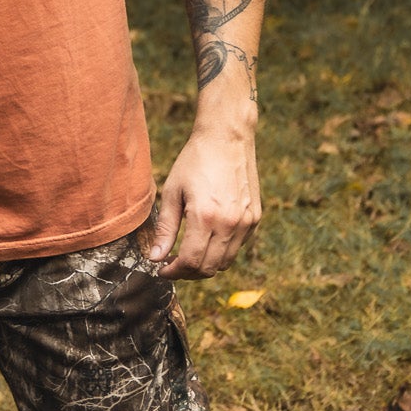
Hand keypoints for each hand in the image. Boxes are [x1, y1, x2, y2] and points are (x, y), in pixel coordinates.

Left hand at [149, 121, 260, 280]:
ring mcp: (246, 222)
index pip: (191, 262)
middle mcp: (230, 224)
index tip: (162, 269)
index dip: (174, 272)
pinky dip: (222, 252)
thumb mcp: (172, 191)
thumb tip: (155, 258)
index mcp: (205, 217)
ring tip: (189, 254)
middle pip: (209, 268)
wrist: (227, 137)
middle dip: (188, 272)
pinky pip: (238, 248)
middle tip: (173, 264)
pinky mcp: (255, 218)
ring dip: (206, 265)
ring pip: (225, 262)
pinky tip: (208, 239)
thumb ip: (165, 229)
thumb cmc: (195, 161)